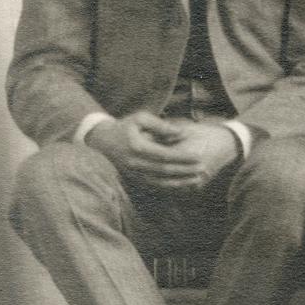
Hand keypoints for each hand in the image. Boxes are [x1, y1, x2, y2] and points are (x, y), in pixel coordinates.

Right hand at [89, 112, 221, 190]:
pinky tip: (183, 184)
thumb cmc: (125, 126)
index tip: (199, 156)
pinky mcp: (132, 178)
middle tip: (203, 168)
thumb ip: (162, 125)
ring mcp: (132, 172)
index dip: (183, 157)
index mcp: (137, 147)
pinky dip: (168, 186)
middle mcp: (133, 162)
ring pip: (159, 181)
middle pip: (164, 170)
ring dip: (180, 181)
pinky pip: (153, 185)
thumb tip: (181, 133)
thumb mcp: (141, 118)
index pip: (164, 155)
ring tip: (197, 179)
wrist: (101, 140)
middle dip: (185, 170)